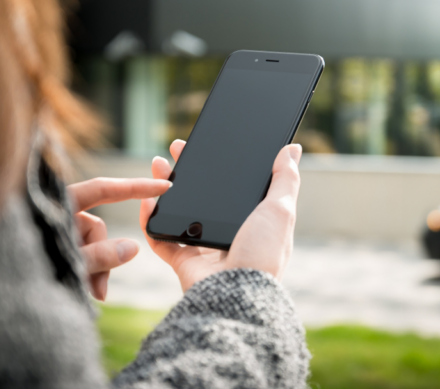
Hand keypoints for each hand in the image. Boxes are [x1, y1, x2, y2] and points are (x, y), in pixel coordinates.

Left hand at [67, 177, 171, 299]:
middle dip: (103, 257)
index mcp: (56, 204)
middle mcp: (57, 213)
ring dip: (93, 269)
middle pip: (97, 227)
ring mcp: (55, 230)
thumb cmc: (24, 274)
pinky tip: (80, 289)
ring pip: (90, 243)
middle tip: (99, 291)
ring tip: (88, 293)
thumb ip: (99, 256)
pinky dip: (84, 269)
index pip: (102, 189)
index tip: (163, 185)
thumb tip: (132, 247)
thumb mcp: (65, 263)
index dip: (134, 186)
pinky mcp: (55, 245)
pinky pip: (80, 252)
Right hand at [139, 139, 301, 291]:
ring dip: (165, 187)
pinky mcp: (183, 262)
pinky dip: (149, 218)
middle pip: (202, 196)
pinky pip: (160, 237)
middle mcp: (229, 235)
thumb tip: (293, 149)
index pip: (233, 187)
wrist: (236, 296)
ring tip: (157, 165)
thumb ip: (285, 179)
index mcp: (253, 223)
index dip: (220, 165)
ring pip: (179, 212)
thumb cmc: (263, 255)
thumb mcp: (280, 211)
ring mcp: (204, 249)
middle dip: (188, 170)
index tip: (208, 144)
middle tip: (176, 149)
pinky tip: (146, 198)